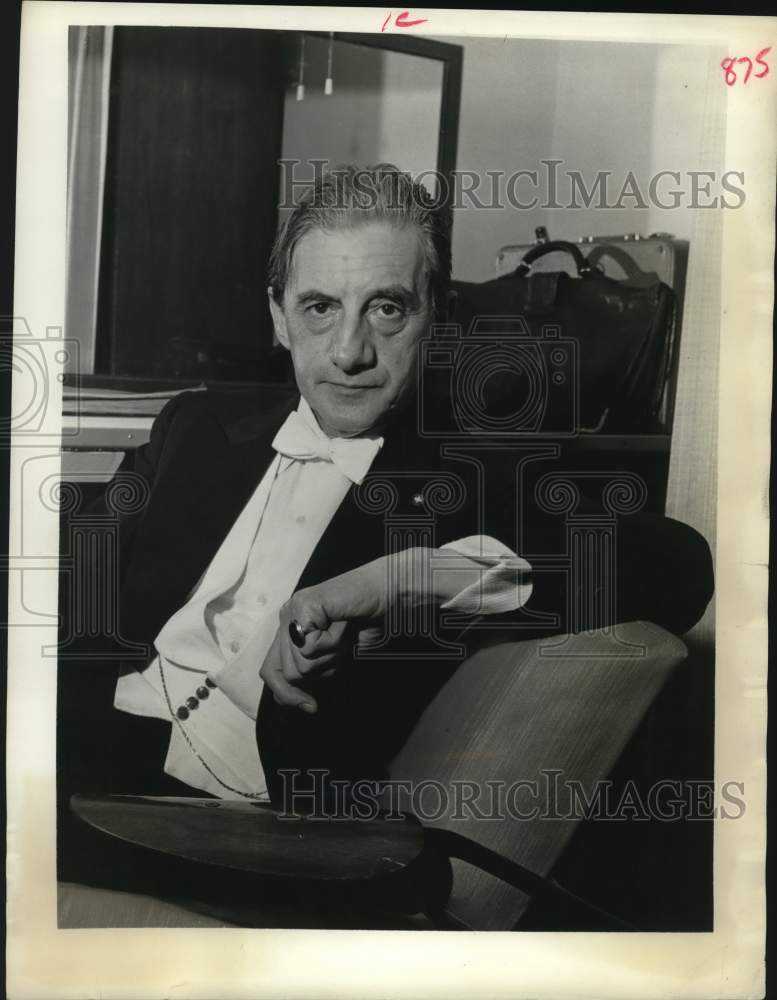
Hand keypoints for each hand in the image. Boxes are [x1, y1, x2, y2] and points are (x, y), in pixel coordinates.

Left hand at [259, 549, 423, 712]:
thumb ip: (313, 670)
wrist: (387, 592)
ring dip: (330, 656)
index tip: (311, 707)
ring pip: (300, 664)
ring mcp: (293, 609)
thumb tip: (297, 703)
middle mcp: (286, 618)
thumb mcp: (335, 655)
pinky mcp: (303, 605)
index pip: (270, 672)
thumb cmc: (366, 622)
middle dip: (320, 670)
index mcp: (289, 629)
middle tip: (341, 646)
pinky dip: (333, 642)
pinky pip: (310, 647)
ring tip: (343, 632)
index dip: (287, 695)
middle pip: (288, 673)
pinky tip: (342, 623)